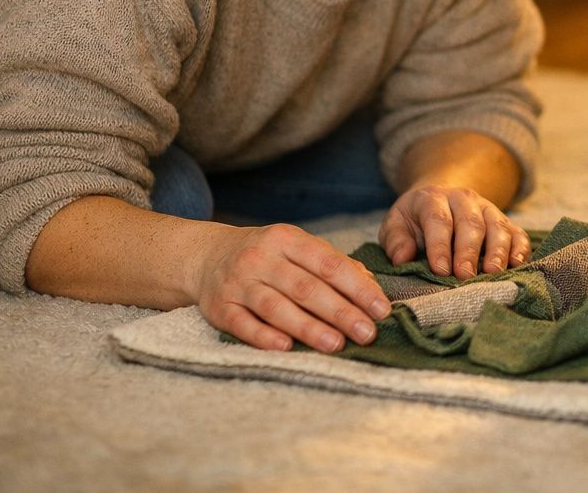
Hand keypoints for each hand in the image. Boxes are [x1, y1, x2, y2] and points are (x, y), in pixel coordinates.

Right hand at [192, 223, 390, 352]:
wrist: (206, 256)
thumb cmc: (268, 256)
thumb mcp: (298, 248)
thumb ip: (333, 264)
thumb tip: (370, 285)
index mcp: (287, 239)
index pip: (329, 264)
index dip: (357, 288)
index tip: (381, 309)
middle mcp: (261, 258)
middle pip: (306, 287)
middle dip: (340, 312)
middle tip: (367, 333)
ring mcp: (238, 283)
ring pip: (276, 307)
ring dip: (308, 327)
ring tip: (336, 344)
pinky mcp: (218, 307)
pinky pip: (242, 324)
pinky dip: (264, 337)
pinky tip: (286, 348)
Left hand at [379, 184, 531, 277]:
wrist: (440, 199)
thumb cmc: (415, 221)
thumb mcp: (396, 225)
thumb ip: (396, 240)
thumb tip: (402, 258)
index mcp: (433, 198)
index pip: (438, 220)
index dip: (440, 246)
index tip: (440, 270)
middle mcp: (464, 199)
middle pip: (470, 222)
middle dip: (468, 251)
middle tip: (465, 276)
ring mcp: (488, 209)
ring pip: (497, 226)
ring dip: (497, 250)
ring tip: (493, 273)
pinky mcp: (506, 222)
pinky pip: (517, 233)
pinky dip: (519, 249)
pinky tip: (516, 265)